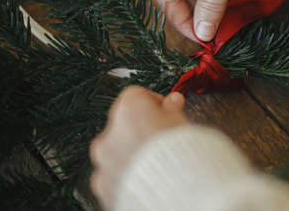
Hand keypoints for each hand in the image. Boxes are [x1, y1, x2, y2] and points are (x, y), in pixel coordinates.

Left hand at [89, 86, 187, 209]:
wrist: (178, 194)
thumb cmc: (182, 156)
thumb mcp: (184, 124)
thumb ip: (173, 109)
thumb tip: (173, 101)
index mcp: (130, 111)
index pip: (137, 94)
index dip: (154, 102)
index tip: (166, 111)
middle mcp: (110, 133)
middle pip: (124, 123)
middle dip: (141, 129)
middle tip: (163, 138)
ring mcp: (104, 161)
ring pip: (116, 149)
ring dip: (132, 152)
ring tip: (157, 163)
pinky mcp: (104, 185)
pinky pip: (113, 174)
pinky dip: (127, 175)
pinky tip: (148, 179)